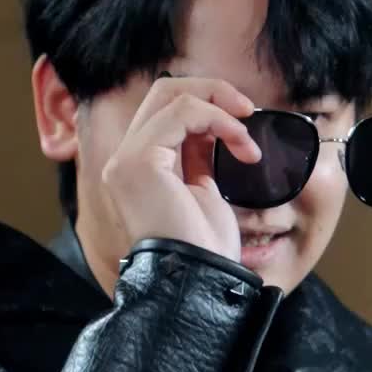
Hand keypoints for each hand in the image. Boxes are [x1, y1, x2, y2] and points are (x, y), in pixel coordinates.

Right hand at [101, 75, 261, 263]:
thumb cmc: (204, 247)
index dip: (207, 105)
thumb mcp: (203, 189)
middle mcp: (124, 159)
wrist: (198, 280)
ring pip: (172, 94)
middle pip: (163, 91)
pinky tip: (241, 146)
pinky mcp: (139, 160)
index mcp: (137, 167)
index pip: (164, 110)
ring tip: (247, 142)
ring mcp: (126, 159)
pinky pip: (184, 112)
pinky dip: (220, 120)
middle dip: (212, 92)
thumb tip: (212, 123)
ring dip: (222, 109)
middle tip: (248, 111)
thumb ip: (196, 154)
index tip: (243, 123)